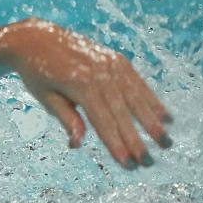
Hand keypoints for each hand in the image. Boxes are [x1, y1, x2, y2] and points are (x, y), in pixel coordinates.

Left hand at [5, 18, 172, 168]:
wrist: (36, 37)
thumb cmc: (37, 72)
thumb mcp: (45, 97)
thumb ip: (66, 118)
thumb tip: (77, 144)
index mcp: (80, 84)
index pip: (103, 121)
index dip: (116, 144)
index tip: (128, 165)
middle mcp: (100, 73)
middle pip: (123, 113)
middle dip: (137, 140)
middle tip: (149, 162)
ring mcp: (111, 64)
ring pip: (136, 98)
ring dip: (152, 123)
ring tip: (166, 143)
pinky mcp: (117, 59)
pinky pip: (138, 83)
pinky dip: (152, 100)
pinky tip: (165, 117)